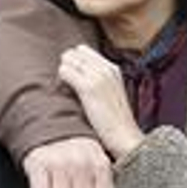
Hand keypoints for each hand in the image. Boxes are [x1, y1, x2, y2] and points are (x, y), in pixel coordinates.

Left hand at [57, 45, 145, 159]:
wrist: (125, 137)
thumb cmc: (116, 122)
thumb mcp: (112, 94)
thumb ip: (99, 81)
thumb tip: (78, 75)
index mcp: (113, 68)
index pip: (84, 50)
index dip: (74, 62)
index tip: (73, 78)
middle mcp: (106, 68)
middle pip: (75, 52)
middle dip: (67, 64)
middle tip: (68, 84)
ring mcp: (98, 76)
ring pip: (68, 59)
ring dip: (63, 72)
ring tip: (68, 90)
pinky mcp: (89, 88)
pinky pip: (65, 72)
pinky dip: (61, 80)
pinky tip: (67, 93)